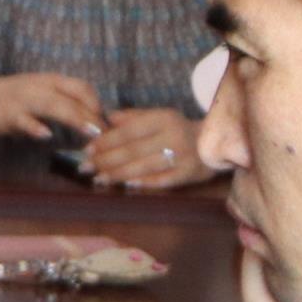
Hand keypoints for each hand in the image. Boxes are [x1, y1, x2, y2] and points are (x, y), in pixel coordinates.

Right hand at [0, 71, 104, 140]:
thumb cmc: (16, 99)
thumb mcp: (43, 96)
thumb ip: (67, 106)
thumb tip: (97, 123)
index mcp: (51, 82)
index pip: (81, 87)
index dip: (97, 104)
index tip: (110, 123)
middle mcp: (40, 86)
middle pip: (72, 97)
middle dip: (92, 114)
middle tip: (109, 132)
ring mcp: (23, 99)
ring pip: (52, 105)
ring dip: (74, 118)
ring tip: (91, 132)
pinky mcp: (7, 113)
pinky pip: (22, 119)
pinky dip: (34, 126)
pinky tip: (46, 135)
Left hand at [84, 106, 213, 188]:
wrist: (215, 143)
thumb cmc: (180, 129)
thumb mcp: (160, 116)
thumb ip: (133, 117)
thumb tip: (106, 118)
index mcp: (164, 119)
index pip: (128, 132)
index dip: (106, 142)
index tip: (88, 150)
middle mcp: (174, 136)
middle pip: (133, 151)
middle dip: (106, 160)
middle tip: (86, 167)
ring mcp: (183, 157)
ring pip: (144, 167)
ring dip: (118, 174)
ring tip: (99, 178)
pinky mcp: (189, 174)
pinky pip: (161, 180)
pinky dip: (143, 183)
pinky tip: (126, 186)